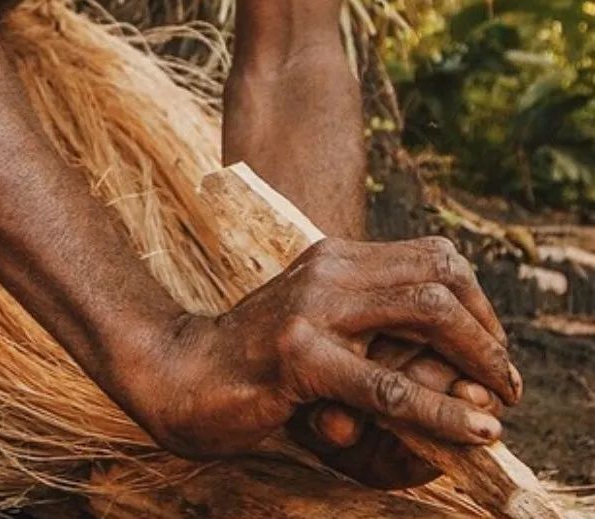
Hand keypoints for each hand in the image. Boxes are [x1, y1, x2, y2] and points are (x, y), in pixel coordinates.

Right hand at [141, 236, 520, 460]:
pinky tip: (471, 430)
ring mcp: (312, 308)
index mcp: (335, 256)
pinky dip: (441, 410)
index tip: (489, 347)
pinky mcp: (299, 356)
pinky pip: (388, 385)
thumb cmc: (253, 359)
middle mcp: (329, 269)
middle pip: (438, 276)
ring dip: (477, 359)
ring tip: (501, 401)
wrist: (179, 373)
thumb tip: (447, 359)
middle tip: (505, 380)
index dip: (476, 299)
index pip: (432, 255)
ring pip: (425, 313)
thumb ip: (367, 324)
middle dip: (486, 330)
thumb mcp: (316, 325)